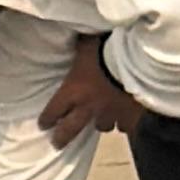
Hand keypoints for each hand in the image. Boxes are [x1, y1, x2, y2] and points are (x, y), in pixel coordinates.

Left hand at [38, 36, 141, 151]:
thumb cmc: (106, 49)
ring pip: (102, 128)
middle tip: (57, 144)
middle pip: (70, 129)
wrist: (135, 61)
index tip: (43, 125)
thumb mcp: (86, 43)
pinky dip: (124, 123)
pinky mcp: (129, 117)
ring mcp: (109, 114)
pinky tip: (125, 119)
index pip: (53, 110)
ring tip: (103, 120)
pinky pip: (124, 126)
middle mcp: (88, 107)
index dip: (47, 118)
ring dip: (101, 124)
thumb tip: (75, 35)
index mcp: (73, 91)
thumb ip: (79, 47)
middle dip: (62, 138)